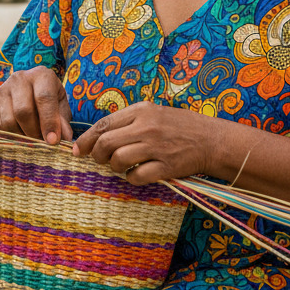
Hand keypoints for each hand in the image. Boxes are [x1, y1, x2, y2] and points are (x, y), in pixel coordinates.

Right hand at [0, 67, 72, 144]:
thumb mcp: (60, 106)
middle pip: (23, 111)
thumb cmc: (48, 100)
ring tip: (32, 140)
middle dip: (34, 133)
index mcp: (42, 75)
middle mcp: (20, 78)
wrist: (23, 91)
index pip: (44, 97)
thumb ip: (62, 121)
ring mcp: (3, 88)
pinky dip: (11, 137)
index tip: (53, 141)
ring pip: (9, 121)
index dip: (49, 121)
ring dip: (22, 137)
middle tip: (42, 144)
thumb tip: (64, 138)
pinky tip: (21, 136)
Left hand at [72, 102, 217, 184]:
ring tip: (120, 167)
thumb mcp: (154, 112)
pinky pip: (136, 176)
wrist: (211, 140)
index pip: (104, 124)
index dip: (87, 139)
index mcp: (141, 110)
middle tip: (99, 160)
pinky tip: (136, 174)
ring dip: (114, 167)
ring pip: (118, 159)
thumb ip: (129, 120)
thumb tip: (100, 135)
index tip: (78, 149)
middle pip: (106, 142)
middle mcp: (147, 127)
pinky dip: (131, 178)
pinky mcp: (166, 166)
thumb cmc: (180, 126)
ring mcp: (156, 147)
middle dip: (97, 155)